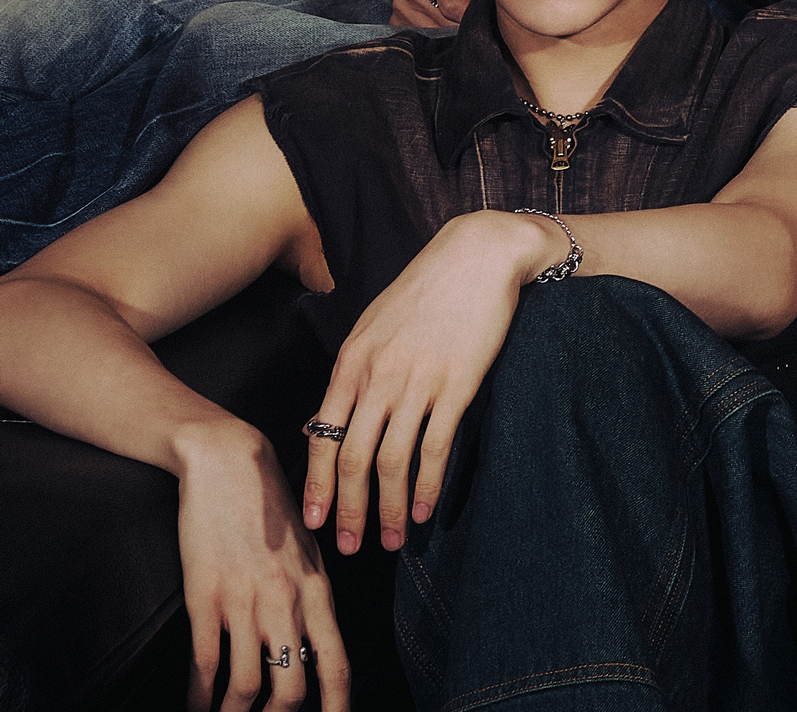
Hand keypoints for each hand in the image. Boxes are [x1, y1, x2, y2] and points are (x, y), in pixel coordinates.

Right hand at [171, 424, 350, 710]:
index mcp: (318, 591)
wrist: (230, 465)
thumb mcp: (306, 551)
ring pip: (248, 685)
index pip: (338, 663)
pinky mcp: (206, 596)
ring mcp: (246, 601)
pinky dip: (197, 695)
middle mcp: (288, 602)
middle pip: (294, 687)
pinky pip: (205, 663)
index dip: (337, 705)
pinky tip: (193, 706)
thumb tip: (313, 644)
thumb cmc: (270, 508)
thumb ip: (310, 598)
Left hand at [303, 210, 543, 553]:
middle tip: (349, 548)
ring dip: (389, 509)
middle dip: (347, 511)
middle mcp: (377, 378)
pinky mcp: (457, 385)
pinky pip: (436, 447)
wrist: (477, 255)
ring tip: (393, 541)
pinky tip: (428, 509)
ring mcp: (417, 383)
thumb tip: (329, 417)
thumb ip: (354, 371)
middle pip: (352, 460)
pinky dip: (429, 485)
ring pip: (392, 462)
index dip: (316, 486)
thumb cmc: (427, 289)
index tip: (312, 523)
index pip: (321, 437)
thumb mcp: (374, 325)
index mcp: (351, 363)